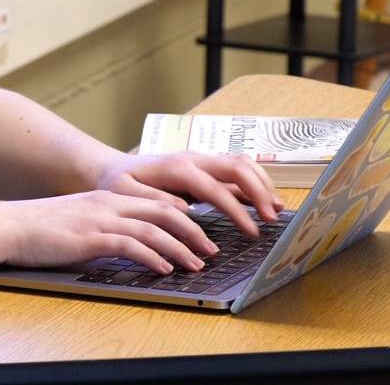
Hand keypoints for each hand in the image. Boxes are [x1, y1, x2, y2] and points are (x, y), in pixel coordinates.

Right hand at [0, 190, 218, 275]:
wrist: (10, 227)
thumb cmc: (40, 229)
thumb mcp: (78, 222)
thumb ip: (103, 229)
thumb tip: (123, 246)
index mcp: (107, 198)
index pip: (155, 201)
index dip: (182, 215)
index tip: (200, 230)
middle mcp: (109, 204)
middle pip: (163, 211)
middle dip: (192, 230)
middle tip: (211, 248)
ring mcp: (100, 219)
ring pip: (153, 228)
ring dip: (180, 247)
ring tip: (197, 263)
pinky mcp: (90, 238)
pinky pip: (130, 245)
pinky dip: (153, 257)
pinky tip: (165, 269)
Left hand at [92, 152, 283, 237]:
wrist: (112, 168)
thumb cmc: (118, 183)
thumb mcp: (126, 194)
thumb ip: (155, 200)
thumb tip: (186, 210)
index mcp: (178, 168)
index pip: (217, 188)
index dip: (237, 211)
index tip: (251, 232)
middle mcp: (194, 159)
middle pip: (237, 167)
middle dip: (259, 191)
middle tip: (273, 218)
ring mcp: (201, 161)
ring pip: (241, 164)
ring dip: (262, 183)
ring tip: (277, 208)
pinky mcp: (204, 167)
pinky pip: (235, 169)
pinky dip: (254, 182)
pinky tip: (265, 200)